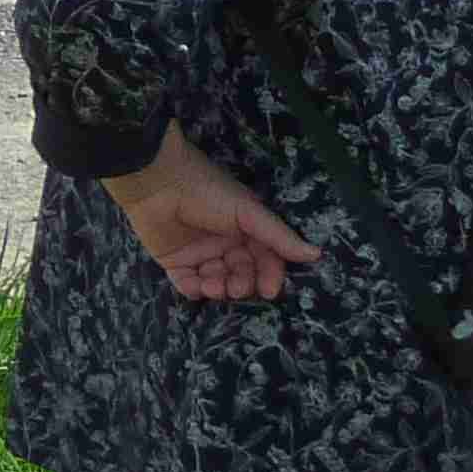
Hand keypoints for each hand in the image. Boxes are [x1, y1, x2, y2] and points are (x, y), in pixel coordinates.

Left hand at [106, 125, 319, 299]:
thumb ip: (278, 236)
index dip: (269, 276)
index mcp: (245, 230)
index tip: (270, 290)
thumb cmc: (206, 190)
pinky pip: (186, 283)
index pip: (265, 260)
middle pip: (242, 274)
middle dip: (243, 285)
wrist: (156, 180)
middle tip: (237, 287)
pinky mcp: (174, 260)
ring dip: (219, 289)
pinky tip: (196, 286)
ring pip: (217, 281)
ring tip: (214, 285)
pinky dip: (192, 289)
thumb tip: (316, 254)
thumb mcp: (248, 211)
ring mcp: (199, 253)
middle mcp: (225, 244)